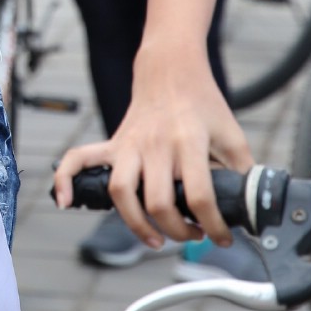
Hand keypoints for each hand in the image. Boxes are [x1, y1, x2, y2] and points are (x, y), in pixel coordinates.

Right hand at [52, 43, 252, 245]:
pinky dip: (66, 180)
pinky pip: (79, 159)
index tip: (223, 237)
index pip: (198, 196)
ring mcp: (129, 144)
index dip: (213, 225)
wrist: (171, 71)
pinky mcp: (113, 143)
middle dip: (177, 231)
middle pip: (157, 202)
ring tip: (154, 239)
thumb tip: (246, 210)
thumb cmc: (203, 104)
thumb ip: (240, 172)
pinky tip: (65, 202)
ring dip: (136, 224)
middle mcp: (154, 144)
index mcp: (188, 141)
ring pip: (121, 192)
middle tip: (193, 236)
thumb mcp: (232, 135)